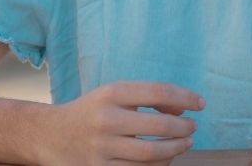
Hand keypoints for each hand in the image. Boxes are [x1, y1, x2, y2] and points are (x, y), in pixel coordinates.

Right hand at [36, 81, 203, 165]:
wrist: (50, 135)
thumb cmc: (92, 112)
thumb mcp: (112, 95)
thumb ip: (146, 97)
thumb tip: (183, 109)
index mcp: (111, 93)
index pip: (159, 92)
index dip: (186, 98)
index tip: (200, 104)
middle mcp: (106, 118)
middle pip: (160, 126)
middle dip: (184, 127)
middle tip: (192, 127)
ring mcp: (102, 147)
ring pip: (153, 154)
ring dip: (176, 149)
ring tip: (184, 143)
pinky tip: (166, 159)